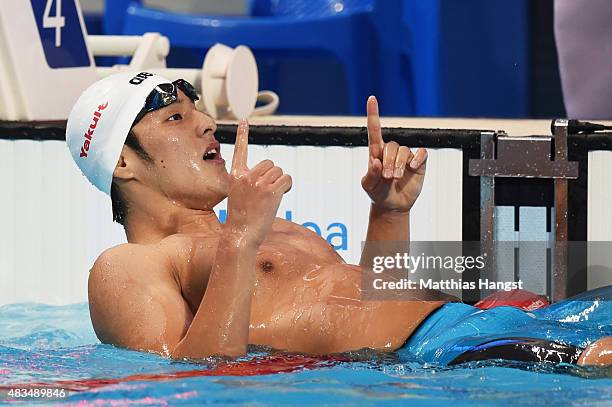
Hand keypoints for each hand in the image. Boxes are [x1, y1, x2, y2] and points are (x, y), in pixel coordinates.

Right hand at [226, 119, 291, 245]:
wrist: (241, 235)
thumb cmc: (241, 220)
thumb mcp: (238, 197)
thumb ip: (248, 184)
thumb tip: (269, 177)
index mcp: (236, 176)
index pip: (240, 150)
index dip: (242, 134)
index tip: (244, 120)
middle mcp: (246, 177)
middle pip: (270, 163)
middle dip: (274, 175)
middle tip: (269, 192)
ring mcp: (259, 184)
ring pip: (279, 171)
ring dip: (281, 182)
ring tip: (272, 198)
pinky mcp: (271, 192)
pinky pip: (287, 179)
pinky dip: (288, 186)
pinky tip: (281, 196)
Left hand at [361, 96, 426, 212]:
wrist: (392, 205)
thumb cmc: (378, 193)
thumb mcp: (368, 186)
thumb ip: (370, 174)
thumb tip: (375, 161)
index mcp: (376, 152)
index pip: (374, 130)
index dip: (373, 114)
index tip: (371, 99)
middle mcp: (391, 151)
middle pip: (392, 146)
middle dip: (389, 162)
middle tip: (388, 177)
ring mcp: (405, 156)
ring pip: (404, 151)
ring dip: (400, 165)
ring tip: (396, 178)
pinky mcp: (418, 162)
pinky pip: (421, 153)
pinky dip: (417, 159)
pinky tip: (413, 167)